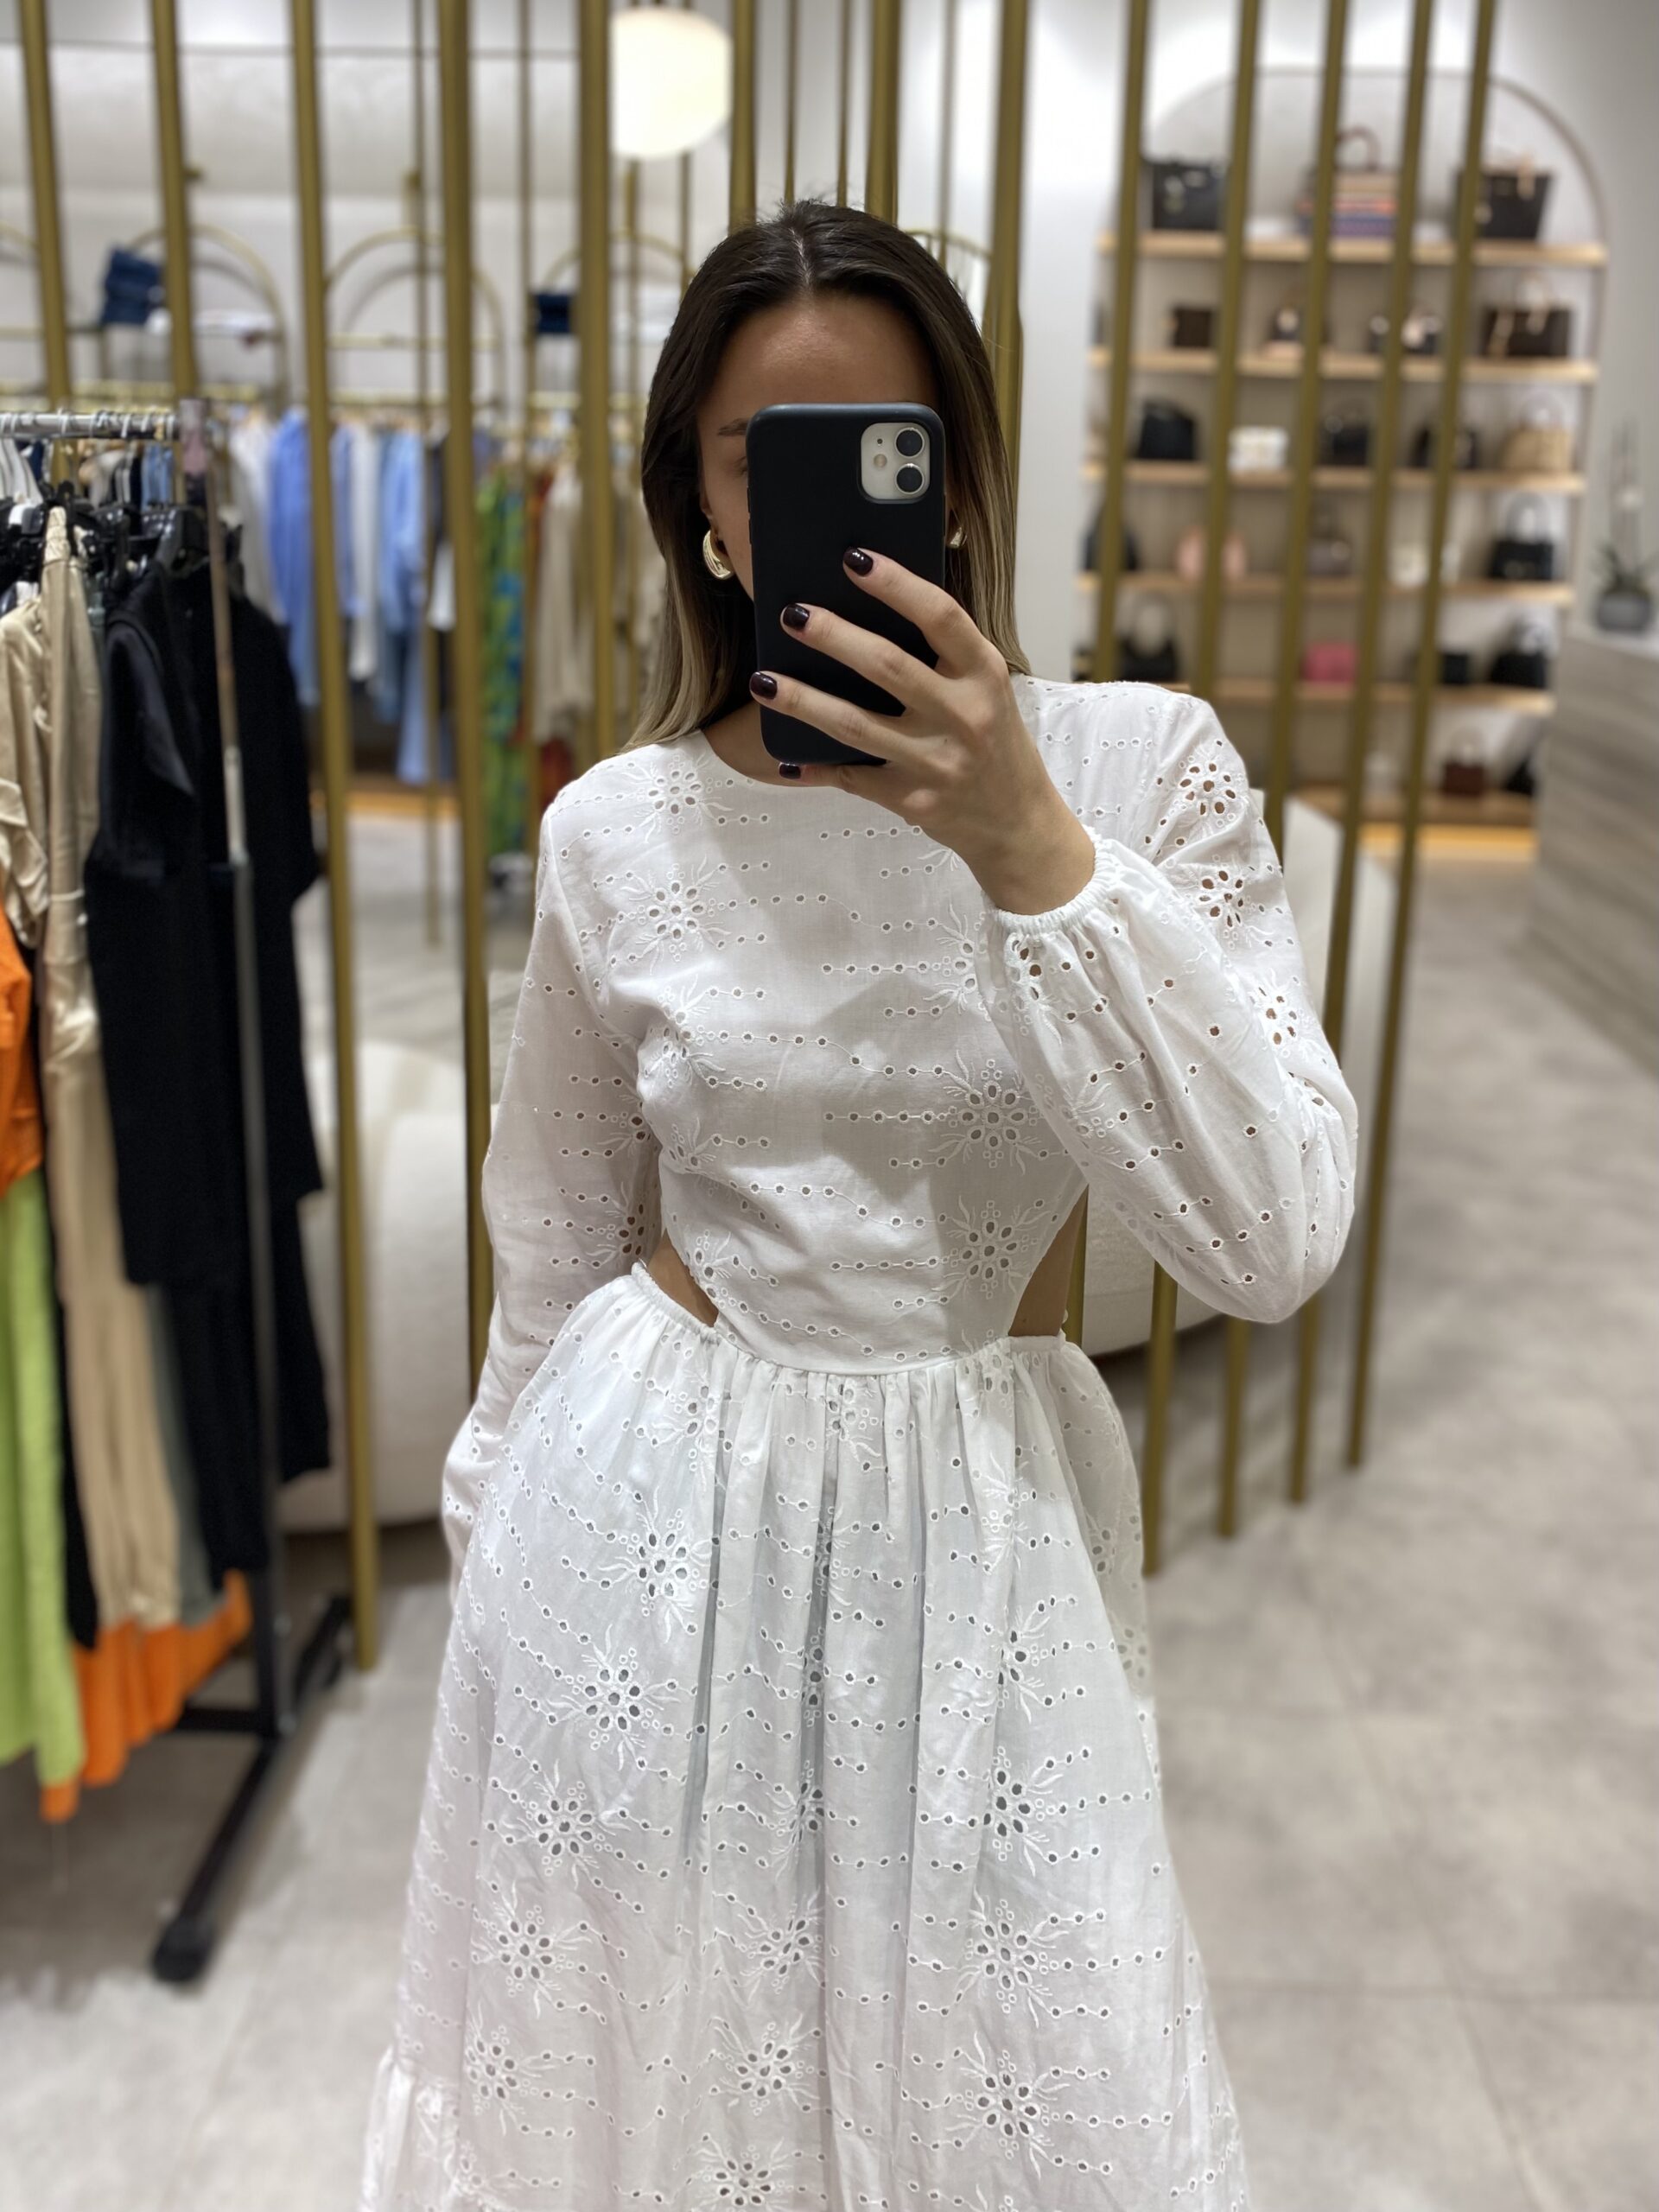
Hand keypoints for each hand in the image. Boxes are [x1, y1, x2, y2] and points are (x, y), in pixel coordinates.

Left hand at [748, 547, 1096, 912]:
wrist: (1016, 822)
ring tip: (762, 681)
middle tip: (792, 614)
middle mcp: (964, 716)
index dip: (895, 584)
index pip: (940, 617)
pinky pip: (851, 777)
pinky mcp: (912, 800)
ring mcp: (936, 762)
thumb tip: (867, 608)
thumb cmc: (993, 740)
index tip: (853, 558)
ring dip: (802, 701)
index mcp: (985, 674)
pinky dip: (815, 767)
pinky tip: (785, 756)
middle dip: (833, 636)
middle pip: (887, 666)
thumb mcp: (986, 689)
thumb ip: (944, 655)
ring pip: (855, 725)